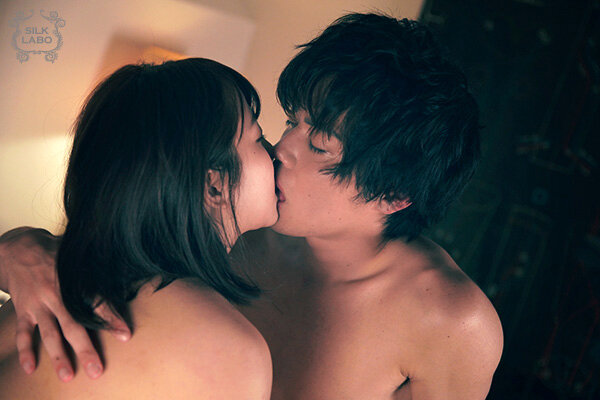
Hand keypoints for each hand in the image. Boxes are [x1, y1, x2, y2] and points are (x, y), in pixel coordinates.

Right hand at [0, 227, 131, 380]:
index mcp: (75, 281)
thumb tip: (130, 272)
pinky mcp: (24, 309)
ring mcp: (39, 304)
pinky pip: (23, 333)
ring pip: (50, 334)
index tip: (125, 335)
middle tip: (96, 370)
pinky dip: (24, 350)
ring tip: (67, 375)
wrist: (19, 248)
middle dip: (85, 349)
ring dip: (59, 356)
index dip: (111, 318)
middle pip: (73, 325)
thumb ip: (99, 268)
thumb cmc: (58, 253)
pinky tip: (30, 368)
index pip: (97, 301)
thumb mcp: (79, 256)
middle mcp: (57, 294)